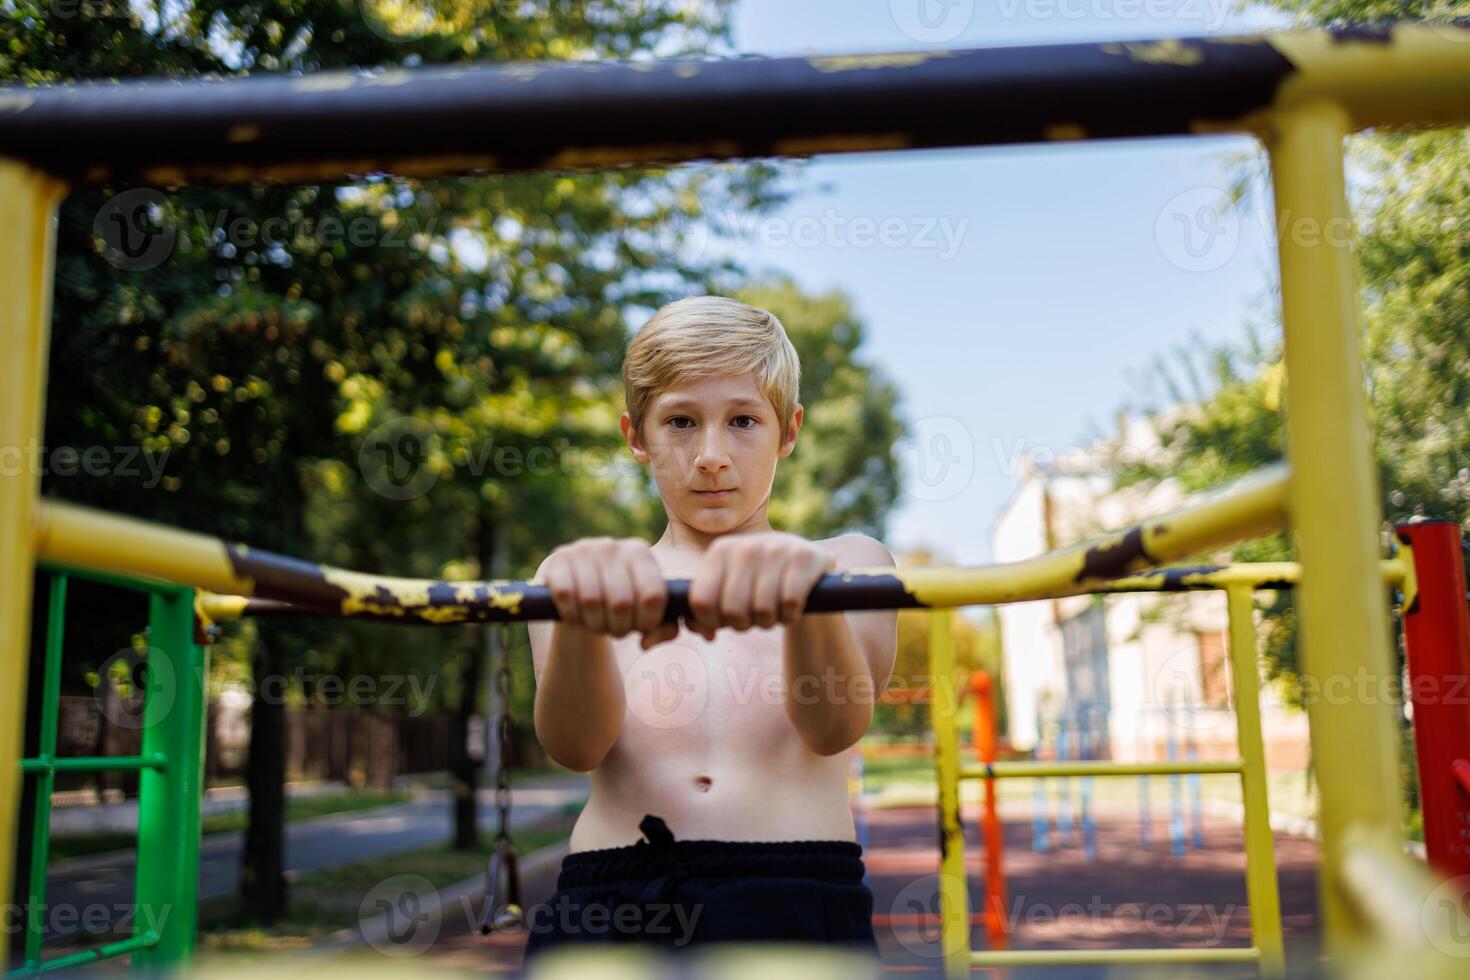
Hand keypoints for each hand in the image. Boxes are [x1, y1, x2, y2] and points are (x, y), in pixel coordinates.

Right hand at [541, 537, 679, 649]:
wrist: (578, 582)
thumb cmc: (621, 599)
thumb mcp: (647, 609)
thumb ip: (664, 628)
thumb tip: (647, 643)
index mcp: (641, 553)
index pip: (653, 596)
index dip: (646, 622)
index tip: (639, 627)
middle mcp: (613, 546)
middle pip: (621, 603)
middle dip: (618, 627)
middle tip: (615, 629)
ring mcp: (584, 549)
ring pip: (591, 602)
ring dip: (594, 624)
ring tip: (597, 624)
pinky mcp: (558, 558)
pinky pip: (566, 595)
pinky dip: (571, 615)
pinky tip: (576, 615)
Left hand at [686, 532, 836, 639]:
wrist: (807, 562)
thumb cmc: (759, 582)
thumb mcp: (729, 587)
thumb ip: (706, 610)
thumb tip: (706, 634)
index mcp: (720, 551)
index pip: (701, 600)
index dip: (711, 621)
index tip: (724, 622)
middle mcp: (744, 547)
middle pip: (732, 611)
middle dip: (744, 624)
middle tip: (754, 617)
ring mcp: (775, 549)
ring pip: (762, 610)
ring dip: (769, 621)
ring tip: (774, 611)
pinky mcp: (803, 557)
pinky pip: (790, 604)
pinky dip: (790, 615)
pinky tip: (792, 608)